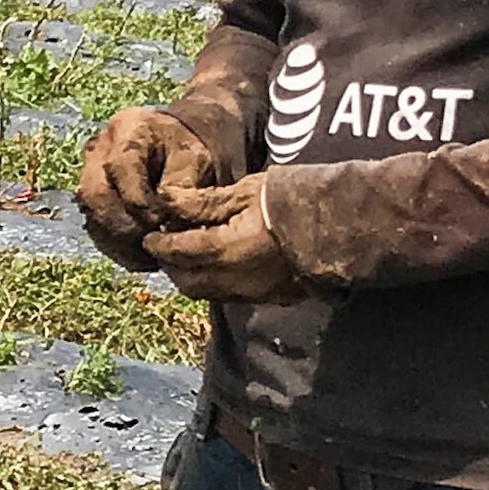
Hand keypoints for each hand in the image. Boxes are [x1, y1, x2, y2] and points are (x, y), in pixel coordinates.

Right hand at [77, 105, 221, 267]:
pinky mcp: (92, 201)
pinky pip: (95, 229)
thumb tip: (166, 224)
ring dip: (118, 242)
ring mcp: (89, 175)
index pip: (120, 166)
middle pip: (95, 193)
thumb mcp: (195, 162)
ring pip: (91, 215)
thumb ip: (180, 189)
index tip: (162, 221)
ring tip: (148, 258)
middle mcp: (99, 149)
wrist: (179, 150)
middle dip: (123, 224)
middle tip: (152, 243)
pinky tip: (141, 259)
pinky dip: (117, 248)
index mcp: (128, 129)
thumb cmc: (189, 152)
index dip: (138, 199)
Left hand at [144, 174, 318, 303]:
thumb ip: (202, 203)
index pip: (177, 252)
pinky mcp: (268, 298)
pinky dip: (211, 282)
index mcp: (227, 249)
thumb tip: (166, 203)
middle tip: (164, 245)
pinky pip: (227, 295)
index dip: (158, 244)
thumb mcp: (243, 191)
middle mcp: (235, 279)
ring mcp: (253, 292)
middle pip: (186, 280)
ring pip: (204, 293)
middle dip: (170, 264)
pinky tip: (215, 263)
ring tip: (187, 253)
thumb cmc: (289, 198)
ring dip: (189, 276)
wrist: (339, 223)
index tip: (149, 235)